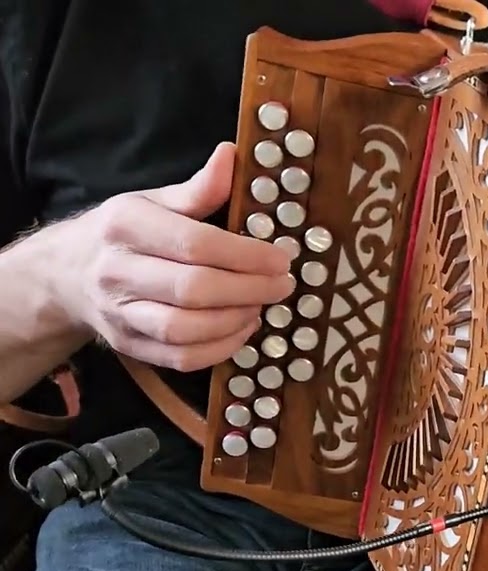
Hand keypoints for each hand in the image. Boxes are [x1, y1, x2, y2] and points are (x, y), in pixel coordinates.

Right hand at [55, 143, 293, 371]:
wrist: (65, 273)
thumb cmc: (123, 233)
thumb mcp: (153, 201)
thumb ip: (198, 188)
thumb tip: (231, 155)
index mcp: (126, 226)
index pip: (195, 243)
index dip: (246, 255)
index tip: (282, 258)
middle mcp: (117, 272)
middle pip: (193, 289)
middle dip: (249, 289)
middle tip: (282, 285)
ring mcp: (120, 314)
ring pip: (185, 329)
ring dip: (235, 321)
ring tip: (261, 306)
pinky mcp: (128, 346)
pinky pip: (180, 358)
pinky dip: (220, 349)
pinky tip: (242, 329)